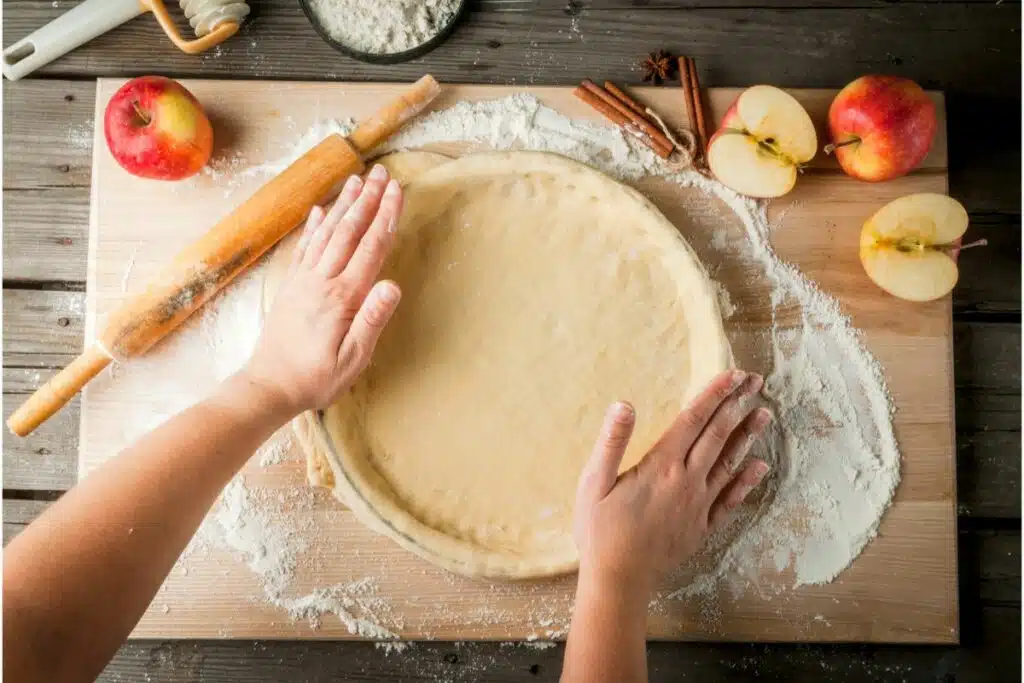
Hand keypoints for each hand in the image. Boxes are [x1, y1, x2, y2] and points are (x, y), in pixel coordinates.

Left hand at [244, 164, 403, 413]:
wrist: (268, 387)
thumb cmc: (316, 378)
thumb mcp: (353, 358)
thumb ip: (372, 320)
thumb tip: (392, 285)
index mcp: (342, 297)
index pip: (370, 249)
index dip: (386, 217)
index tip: (397, 191)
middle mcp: (322, 281)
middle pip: (349, 231)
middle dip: (368, 200)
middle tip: (382, 172)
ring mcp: (304, 281)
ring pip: (327, 233)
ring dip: (344, 204)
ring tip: (357, 179)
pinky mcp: (291, 287)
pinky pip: (306, 247)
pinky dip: (315, 225)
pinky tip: (321, 210)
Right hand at [573, 370, 771, 597]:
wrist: (618, 580)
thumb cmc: (599, 531)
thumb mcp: (594, 482)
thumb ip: (611, 442)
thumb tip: (623, 404)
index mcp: (661, 466)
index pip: (692, 420)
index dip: (713, 395)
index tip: (731, 375)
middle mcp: (686, 481)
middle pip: (717, 435)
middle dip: (736, 405)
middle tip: (755, 381)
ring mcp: (698, 505)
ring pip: (729, 464)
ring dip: (747, 437)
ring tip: (765, 414)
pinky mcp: (701, 527)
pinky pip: (730, 501)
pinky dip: (746, 483)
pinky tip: (760, 468)